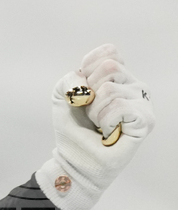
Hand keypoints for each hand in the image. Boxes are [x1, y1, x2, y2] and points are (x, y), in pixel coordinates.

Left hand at [36, 44, 154, 209]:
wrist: (76, 156)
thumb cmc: (73, 125)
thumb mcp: (62, 93)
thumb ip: (70, 78)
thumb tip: (88, 87)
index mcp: (118, 76)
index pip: (110, 52)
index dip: (88, 70)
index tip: (83, 91)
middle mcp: (135, 85)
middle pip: (109, 66)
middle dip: (90, 91)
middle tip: (91, 110)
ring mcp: (143, 103)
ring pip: (110, 89)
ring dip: (95, 110)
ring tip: (99, 124)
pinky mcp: (146, 121)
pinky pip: (120, 107)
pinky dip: (105, 120)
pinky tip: (109, 132)